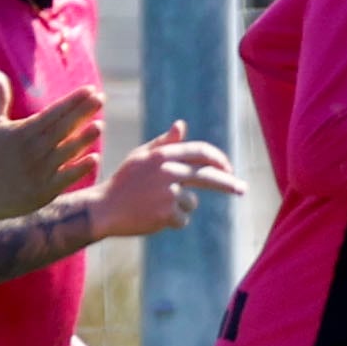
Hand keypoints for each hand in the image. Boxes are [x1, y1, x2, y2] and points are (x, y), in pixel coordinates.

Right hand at [0, 73, 104, 221]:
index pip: (53, 112)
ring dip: (84, 138)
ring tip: (100, 125)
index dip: (73, 101)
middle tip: (101, 99)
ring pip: (68, 151)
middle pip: (63, 128)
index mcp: (22, 132)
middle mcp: (33, 150)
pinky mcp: (44, 191)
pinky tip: (94, 158)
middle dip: (84, 112)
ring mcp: (40, 171)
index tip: (90, 90)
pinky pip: (66, 177)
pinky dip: (80, 168)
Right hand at [89, 123, 246, 239]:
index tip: (228, 167)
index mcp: (163, 155)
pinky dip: (172, 221)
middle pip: (209, 176)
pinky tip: (153, 217)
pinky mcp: (167, 213)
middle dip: (229, 184)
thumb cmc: (124, 182)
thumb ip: (163, 143)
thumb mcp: (141, 157)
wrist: (104, 208)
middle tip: (243, 189)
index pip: (201, 152)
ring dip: (180, 207)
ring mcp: (168, 193)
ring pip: (191, 202)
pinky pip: (182, 219)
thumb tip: (181, 125)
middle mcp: (168, 171)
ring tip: (155, 205)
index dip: (218, 159)